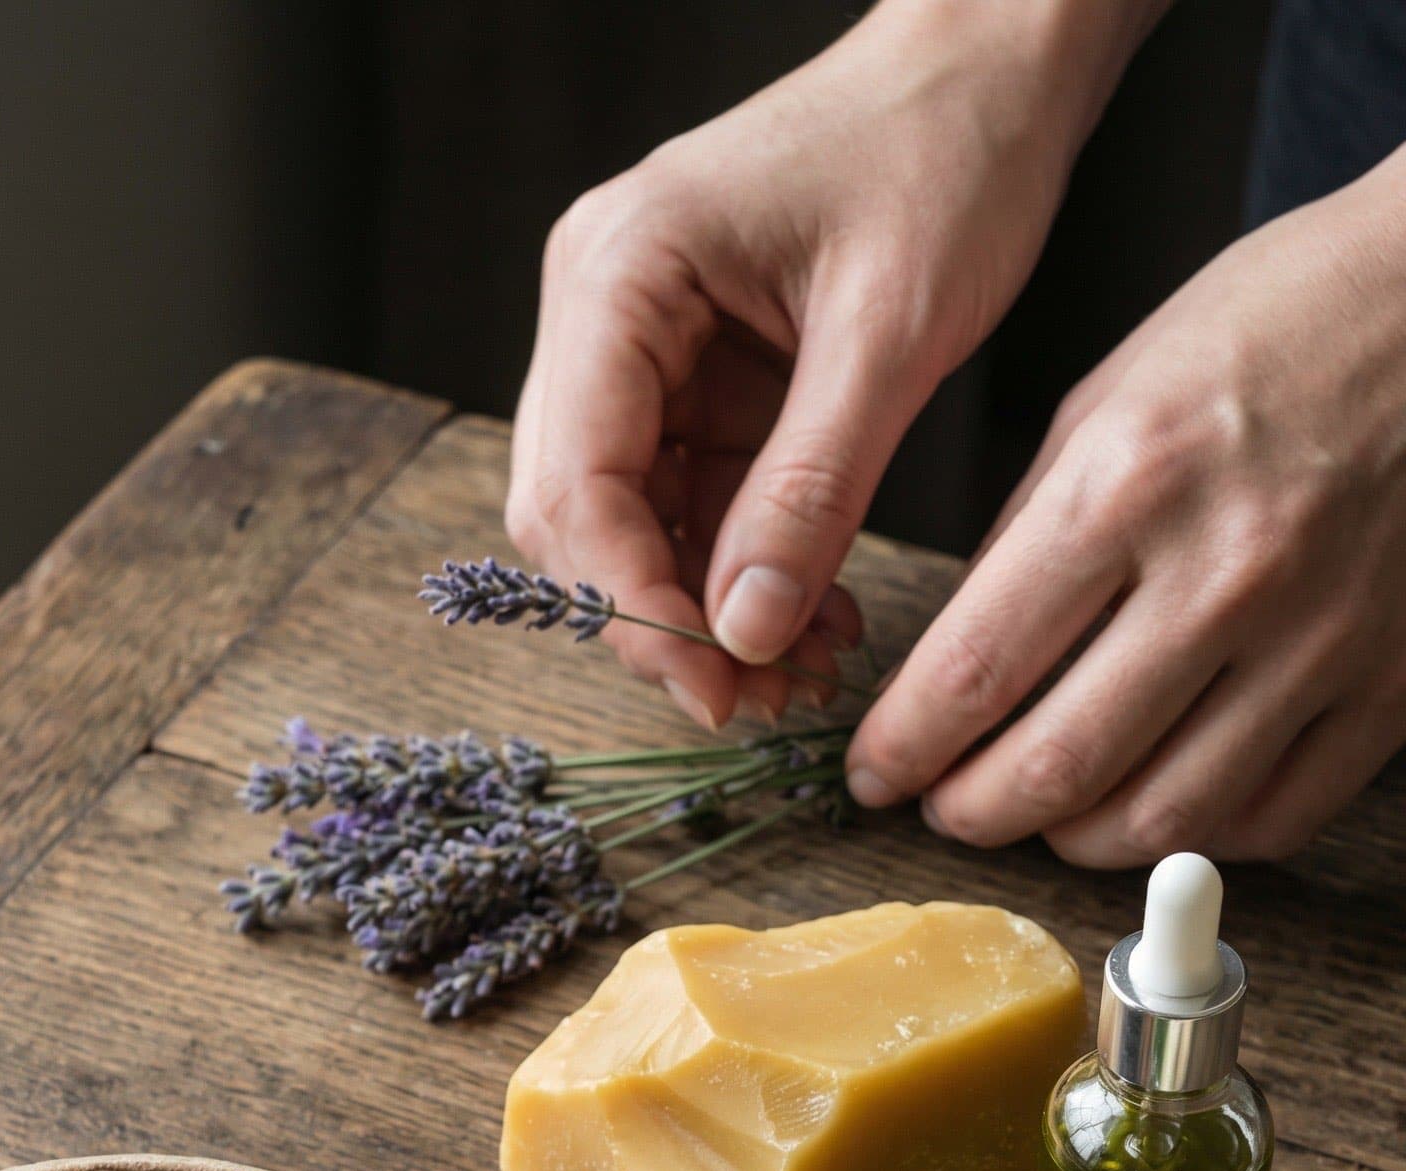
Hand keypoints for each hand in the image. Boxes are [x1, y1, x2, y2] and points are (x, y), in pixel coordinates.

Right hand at [507, 0, 1150, 728]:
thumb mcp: (888, 336)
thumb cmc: (945, 154)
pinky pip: (690, 509)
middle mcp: (600, 312)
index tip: (718, 691)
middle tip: (765, 702)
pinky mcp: (691, 383)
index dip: (634, 607)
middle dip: (663, 624)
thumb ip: (810, 493)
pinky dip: (742, 577)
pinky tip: (815, 618)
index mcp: (618, 273)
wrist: (990, 73)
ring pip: (629, 529)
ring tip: (809, 671)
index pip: (576, 483)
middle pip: (577, 518)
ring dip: (706, 616)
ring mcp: (638, 351)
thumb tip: (742, 639)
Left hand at [846, 154, 1405, 863]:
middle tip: (945, 808)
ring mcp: (1322, 636)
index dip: (903, 749)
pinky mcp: (1393, 680)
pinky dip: (1196, 835)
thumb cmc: (1284, 322)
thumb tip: (955, 669)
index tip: (876, 770)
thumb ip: (1025, 539)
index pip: (974, 673)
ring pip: (1164, 819)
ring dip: (1074, 842)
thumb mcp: (1111, 393)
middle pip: (1057, 770)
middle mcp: (1228, 572)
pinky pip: (1273, 816)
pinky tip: (1156, 802)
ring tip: (1041, 815)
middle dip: (972, 813)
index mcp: (1132, 483)